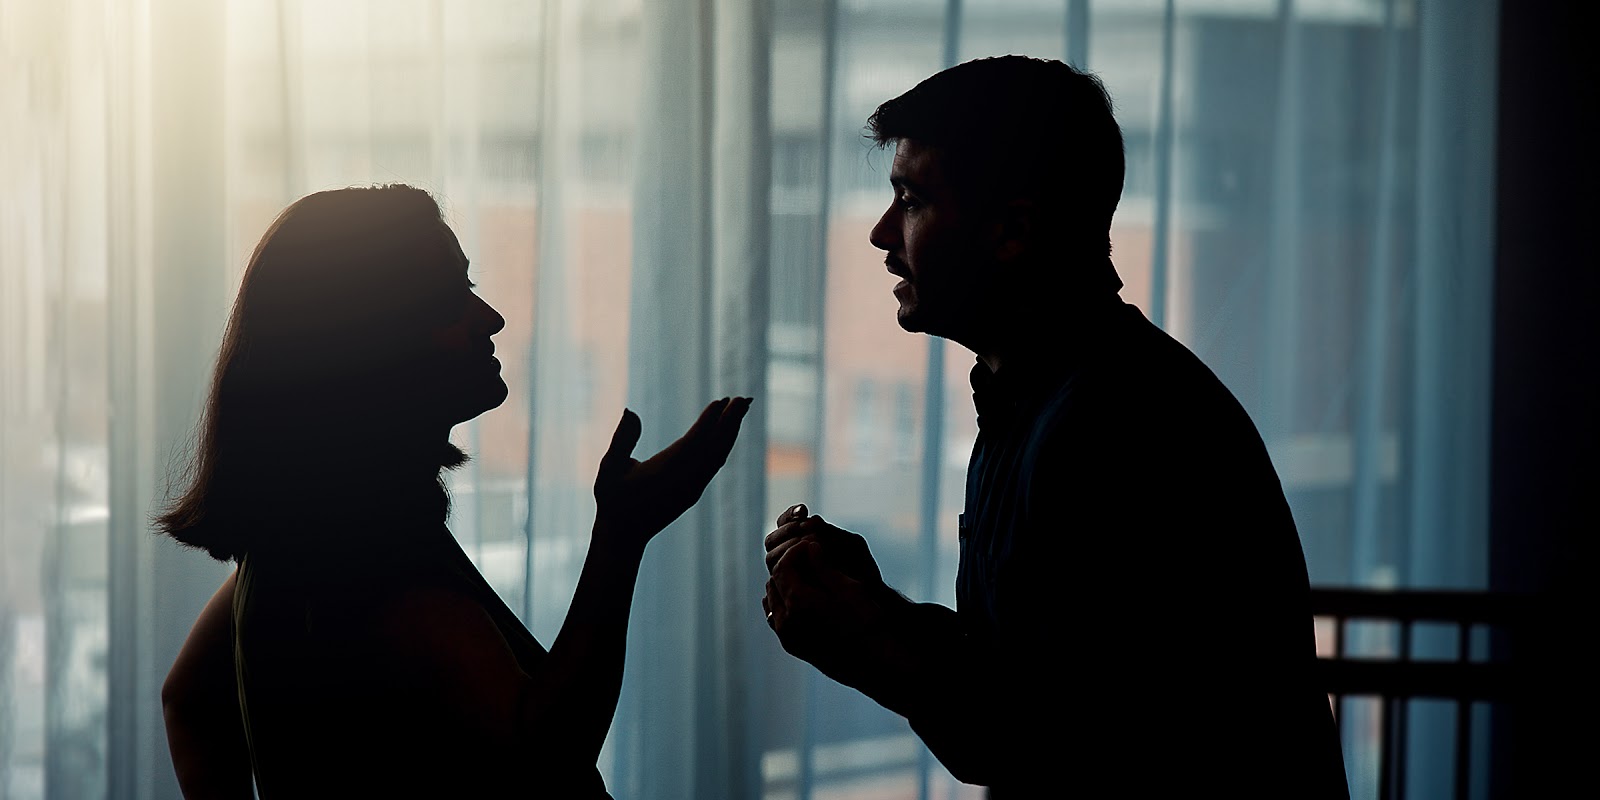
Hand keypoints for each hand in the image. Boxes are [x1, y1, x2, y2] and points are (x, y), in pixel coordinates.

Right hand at [593, 397, 750, 548]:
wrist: (623, 536)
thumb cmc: (612, 500)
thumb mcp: (609, 469)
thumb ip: (623, 439)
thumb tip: (630, 411)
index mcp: (665, 473)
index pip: (694, 442)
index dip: (710, 421)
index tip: (722, 401)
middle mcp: (685, 481)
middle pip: (715, 447)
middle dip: (730, 422)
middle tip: (744, 399)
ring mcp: (693, 488)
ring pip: (718, 456)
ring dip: (730, 431)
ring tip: (741, 408)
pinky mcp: (693, 492)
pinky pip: (714, 464)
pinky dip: (723, 445)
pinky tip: (727, 431)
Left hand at [762, 538, 893, 685]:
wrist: (876, 663)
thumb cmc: (868, 622)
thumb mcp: (849, 588)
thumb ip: (824, 567)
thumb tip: (810, 546)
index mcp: (799, 602)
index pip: (784, 566)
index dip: (796, 551)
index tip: (812, 545)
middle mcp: (787, 621)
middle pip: (774, 581)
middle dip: (789, 566)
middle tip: (809, 557)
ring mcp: (787, 636)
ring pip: (773, 600)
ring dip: (785, 584)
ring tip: (808, 576)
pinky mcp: (792, 647)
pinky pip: (777, 618)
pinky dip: (785, 603)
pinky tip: (805, 598)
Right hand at [764, 504, 883, 586]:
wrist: (869, 598)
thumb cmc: (861, 569)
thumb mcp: (850, 546)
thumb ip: (830, 533)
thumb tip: (809, 520)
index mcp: (803, 540)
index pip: (784, 522)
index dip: (790, 515)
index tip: (803, 511)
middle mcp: (791, 557)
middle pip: (772, 540)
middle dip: (786, 531)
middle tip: (801, 530)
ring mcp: (789, 575)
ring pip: (772, 558)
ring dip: (785, 548)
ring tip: (806, 547)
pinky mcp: (790, 592)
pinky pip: (778, 578)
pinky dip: (788, 568)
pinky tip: (805, 565)